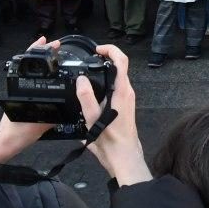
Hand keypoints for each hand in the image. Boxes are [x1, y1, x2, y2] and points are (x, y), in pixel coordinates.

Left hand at [0, 36, 63, 162]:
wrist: (5, 146)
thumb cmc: (16, 135)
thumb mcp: (39, 125)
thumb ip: (55, 116)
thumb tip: (69, 106)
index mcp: (19, 90)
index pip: (26, 63)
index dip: (36, 50)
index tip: (47, 42)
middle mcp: (16, 88)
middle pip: (28, 64)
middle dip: (41, 52)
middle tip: (55, 45)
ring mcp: (17, 93)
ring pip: (28, 72)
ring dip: (39, 63)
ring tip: (52, 54)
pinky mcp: (19, 99)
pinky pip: (30, 82)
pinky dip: (39, 76)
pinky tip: (48, 76)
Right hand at [76, 45, 150, 184]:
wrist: (124, 157)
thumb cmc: (110, 140)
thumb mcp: (93, 119)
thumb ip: (86, 97)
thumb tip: (81, 79)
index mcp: (122, 91)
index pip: (122, 61)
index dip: (111, 50)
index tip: (97, 50)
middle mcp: (127, 92)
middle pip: (120, 67)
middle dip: (106, 59)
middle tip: (89, 60)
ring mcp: (127, 99)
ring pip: (118, 78)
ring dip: (105, 71)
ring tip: (88, 73)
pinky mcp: (125, 107)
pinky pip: (116, 89)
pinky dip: (106, 83)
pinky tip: (93, 91)